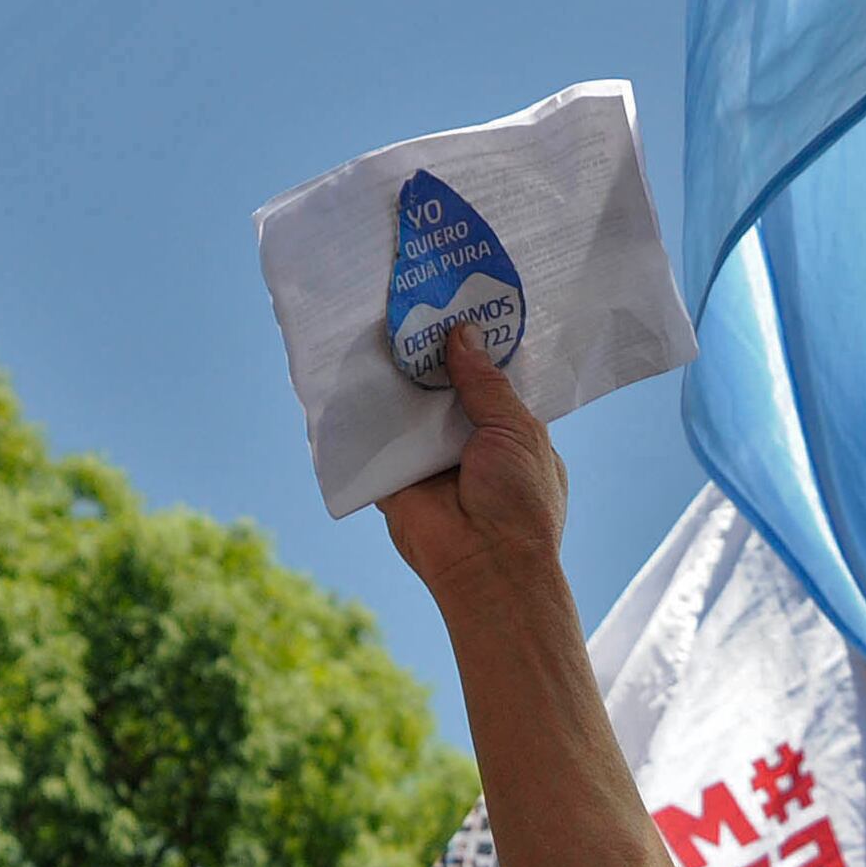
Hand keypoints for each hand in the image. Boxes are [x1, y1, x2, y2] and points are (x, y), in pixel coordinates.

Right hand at [374, 325, 569, 596]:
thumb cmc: (520, 500)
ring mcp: (427, 459)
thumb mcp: (516, 429)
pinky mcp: (392, 476)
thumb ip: (487, 383)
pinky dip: (361, 411)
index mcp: (507, 431)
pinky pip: (372, 439)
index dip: (471, 346)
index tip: (453, 303)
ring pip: (405, 408)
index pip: (486, 380)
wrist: (486, 564)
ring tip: (373, 320)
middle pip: (440, 388)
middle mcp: (465, 442)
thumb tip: (462, 334)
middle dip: (426, 354)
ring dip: (392, 376)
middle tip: (405, 302)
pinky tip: (346, 367)